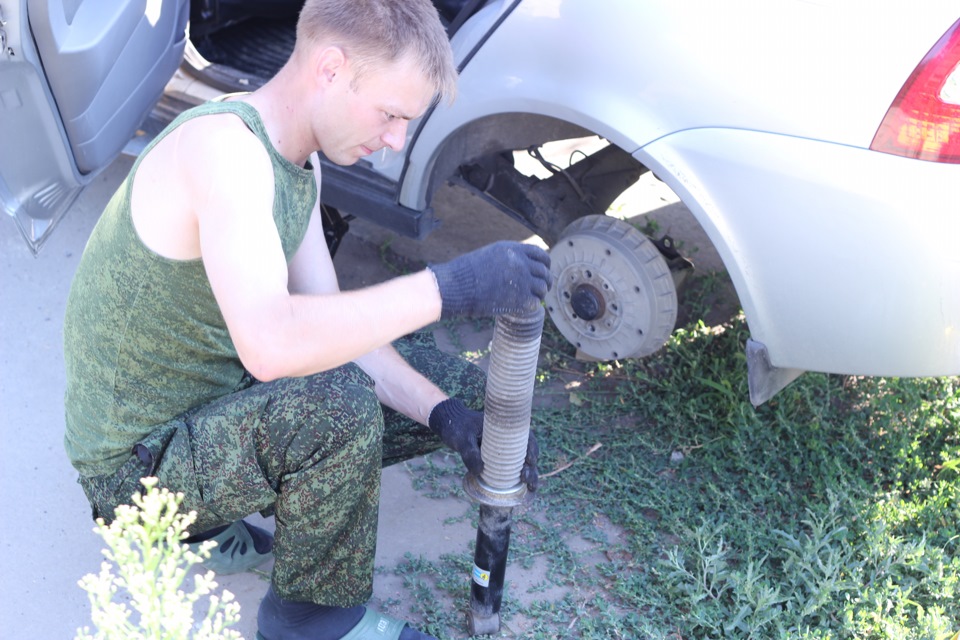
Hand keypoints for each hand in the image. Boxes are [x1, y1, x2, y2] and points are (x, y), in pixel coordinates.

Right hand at [428, 241, 550, 318]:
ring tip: (532, 298)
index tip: (544, 271)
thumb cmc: (467, 273)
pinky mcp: (520, 299)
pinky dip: (532, 305)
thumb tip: (523, 265)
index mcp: (514, 249)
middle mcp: (521, 263)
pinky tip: (525, 307)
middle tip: (541, 288)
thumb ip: (509, 257)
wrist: (457, 287)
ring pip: (542, 288)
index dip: (545, 264)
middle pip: (544, 272)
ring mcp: (522, 281)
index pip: (541, 255)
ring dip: (539, 294)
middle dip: (544, 280)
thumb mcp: (490, 254)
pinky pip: (535, 303)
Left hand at [428, 398, 539, 491]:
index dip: (533, 449)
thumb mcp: (462, 438)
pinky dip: (518, 480)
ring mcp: (504, 452)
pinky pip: (512, 470)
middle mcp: (509, 440)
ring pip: (523, 464)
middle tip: (525, 478)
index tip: (530, 460)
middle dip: (532, 468)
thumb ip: (470, 453)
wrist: (450, 425)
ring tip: (529, 487)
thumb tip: (479, 472)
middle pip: (528, 454)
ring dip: (529, 475)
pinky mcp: (498, 462)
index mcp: (506, 428)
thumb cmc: (458, 427)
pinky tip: (521, 491)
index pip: (526, 437)